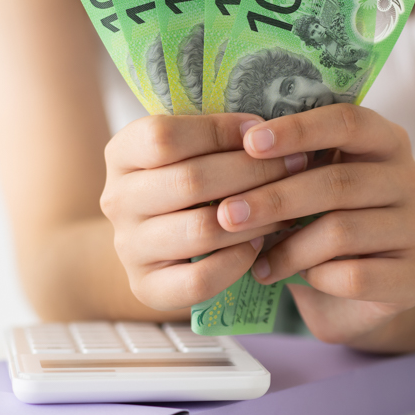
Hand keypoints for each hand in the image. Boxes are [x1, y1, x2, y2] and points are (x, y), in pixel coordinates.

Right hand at [101, 114, 306, 311]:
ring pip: (201, 230)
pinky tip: (259, 244)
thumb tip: (267, 127)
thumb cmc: (186, 180)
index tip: (263, 130)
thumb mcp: (189, 148)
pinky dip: (237, 261)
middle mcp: (117, 200)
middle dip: (254, 171)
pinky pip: (200, 279)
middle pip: (190, 181)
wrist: (154, 243)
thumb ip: (216, 134)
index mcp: (122, 154)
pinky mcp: (147, 288)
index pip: (163, 137)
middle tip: (297, 164)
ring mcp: (129, 247)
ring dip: (255, 216)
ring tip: (287, 206)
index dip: (219, 131)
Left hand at [216, 104, 414, 343]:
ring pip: (343, 231)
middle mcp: (412, 179)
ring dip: (288, 248)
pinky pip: (355, 276)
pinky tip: (291, 281)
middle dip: (276, 198)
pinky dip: (314, 278)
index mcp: (386, 141)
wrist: (362, 297)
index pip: (347, 121)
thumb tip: (226, 146)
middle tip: (228, 214)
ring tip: (255, 259)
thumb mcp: (309, 186)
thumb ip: (288, 163)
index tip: (249, 144)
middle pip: (339, 181)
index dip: (298, 130)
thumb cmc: (324, 226)